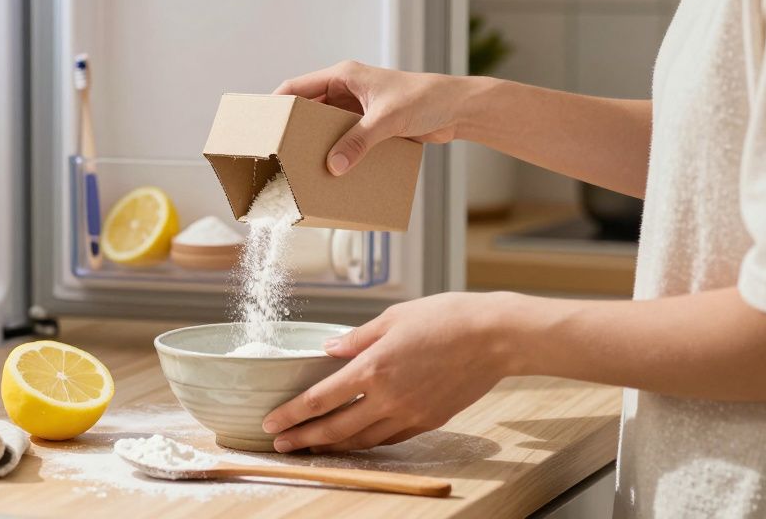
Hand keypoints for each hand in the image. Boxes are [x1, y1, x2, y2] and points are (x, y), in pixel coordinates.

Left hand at [261, 292, 519, 452]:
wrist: (494, 337)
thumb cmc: (446, 318)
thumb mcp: (393, 317)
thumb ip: (357, 338)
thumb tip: (328, 350)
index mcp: (373, 368)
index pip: (319, 400)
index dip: (291, 414)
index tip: (271, 423)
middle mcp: (388, 398)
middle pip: (335, 430)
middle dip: (303, 440)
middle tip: (280, 445)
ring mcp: (409, 414)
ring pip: (362, 440)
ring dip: (333, 446)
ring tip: (311, 447)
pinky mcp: (429, 421)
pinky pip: (390, 439)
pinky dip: (367, 442)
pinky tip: (355, 440)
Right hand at [274, 60, 481, 174]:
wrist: (459, 109)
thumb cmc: (426, 99)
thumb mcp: (387, 120)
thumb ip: (358, 142)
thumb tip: (333, 166)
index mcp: (344, 75)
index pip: (298, 86)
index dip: (277, 104)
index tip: (262, 125)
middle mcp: (347, 89)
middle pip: (308, 108)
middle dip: (294, 128)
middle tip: (277, 151)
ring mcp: (358, 108)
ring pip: (325, 126)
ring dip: (316, 143)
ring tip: (300, 165)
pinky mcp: (371, 125)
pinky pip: (345, 139)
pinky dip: (338, 152)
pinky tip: (332, 170)